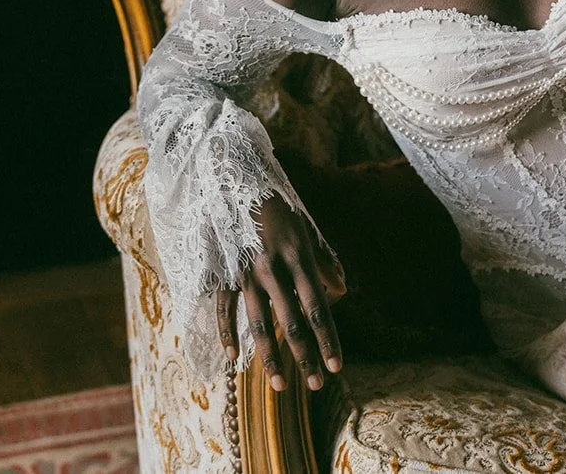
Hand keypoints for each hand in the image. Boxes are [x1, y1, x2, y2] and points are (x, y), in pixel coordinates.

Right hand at [215, 195, 346, 391]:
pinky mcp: (223, 271)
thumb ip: (325, 261)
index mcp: (298, 257)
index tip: (337, 366)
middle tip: (316, 384)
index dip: (328, 340)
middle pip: (292, 322)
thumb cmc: (278, 205)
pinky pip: (226, 309)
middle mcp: (273, 269)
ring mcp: (246, 272)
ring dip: (270, 357)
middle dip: (305, 357)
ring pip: (259, 323)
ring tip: (279, 385)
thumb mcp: (308, 228)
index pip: (318, 308)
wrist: (235, 179)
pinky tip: (235, 359)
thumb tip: (341, 293)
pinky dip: (228, 334)